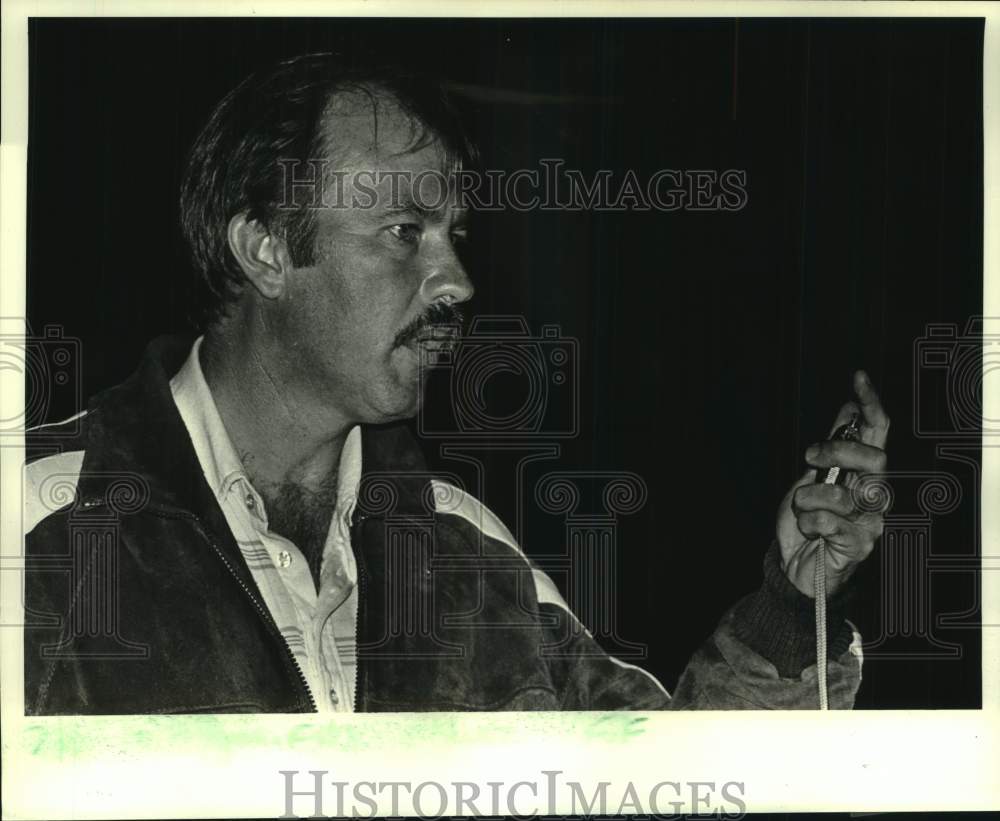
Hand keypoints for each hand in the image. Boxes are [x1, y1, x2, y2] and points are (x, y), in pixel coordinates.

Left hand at [776, 370, 890, 597]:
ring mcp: (872, 520)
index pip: (877, 433)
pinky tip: (811, 530)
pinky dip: (809, 523)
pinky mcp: (861, 544)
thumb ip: (834, 448)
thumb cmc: (808, 521)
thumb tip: (847, 409)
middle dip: (836, 452)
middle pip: (874, 458)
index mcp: (864, 472)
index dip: (870, 404)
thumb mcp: (813, 477)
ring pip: (841, 494)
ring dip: (808, 499)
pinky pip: (829, 522)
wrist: (796, 565)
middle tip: (809, 458)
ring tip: (803, 509)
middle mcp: (875, 493)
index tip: (858, 378)